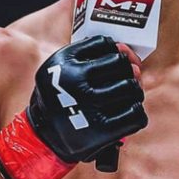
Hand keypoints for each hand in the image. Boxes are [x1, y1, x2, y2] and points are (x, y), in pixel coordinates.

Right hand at [0, 36, 146, 178]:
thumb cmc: (57, 96)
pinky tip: (127, 112)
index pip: (105, 43)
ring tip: (127, 95)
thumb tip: (126, 52)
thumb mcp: (59, 65)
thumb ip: (88, 54)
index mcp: (65, 62)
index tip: (111, 60)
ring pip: (132, 87)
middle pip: (121, 64)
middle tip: (123, 78)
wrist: (42, 135)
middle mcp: (77, 82)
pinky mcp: (101, 130)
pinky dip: (136, 112)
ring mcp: (90, 106)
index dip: (113, 50)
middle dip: (126, 69)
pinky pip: (136, 115)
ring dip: (134, 90)